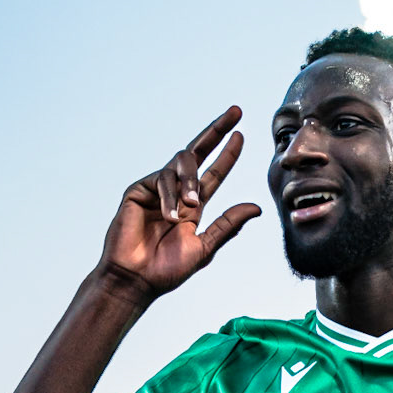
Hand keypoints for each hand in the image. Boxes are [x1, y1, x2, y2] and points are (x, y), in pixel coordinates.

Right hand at [98, 106, 260, 300]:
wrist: (136, 279)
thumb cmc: (166, 271)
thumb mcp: (204, 248)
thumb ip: (228, 225)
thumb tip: (256, 207)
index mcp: (193, 207)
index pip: (213, 174)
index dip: (227, 154)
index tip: (241, 134)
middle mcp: (176, 194)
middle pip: (197, 153)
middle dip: (216, 131)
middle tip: (235, 112)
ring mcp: (156, 189)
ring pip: (180, 164)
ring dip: (190, 181)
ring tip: (192, 204)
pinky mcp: (138, 190)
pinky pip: (160, 179)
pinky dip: (169, 196)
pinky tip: (169, 217)